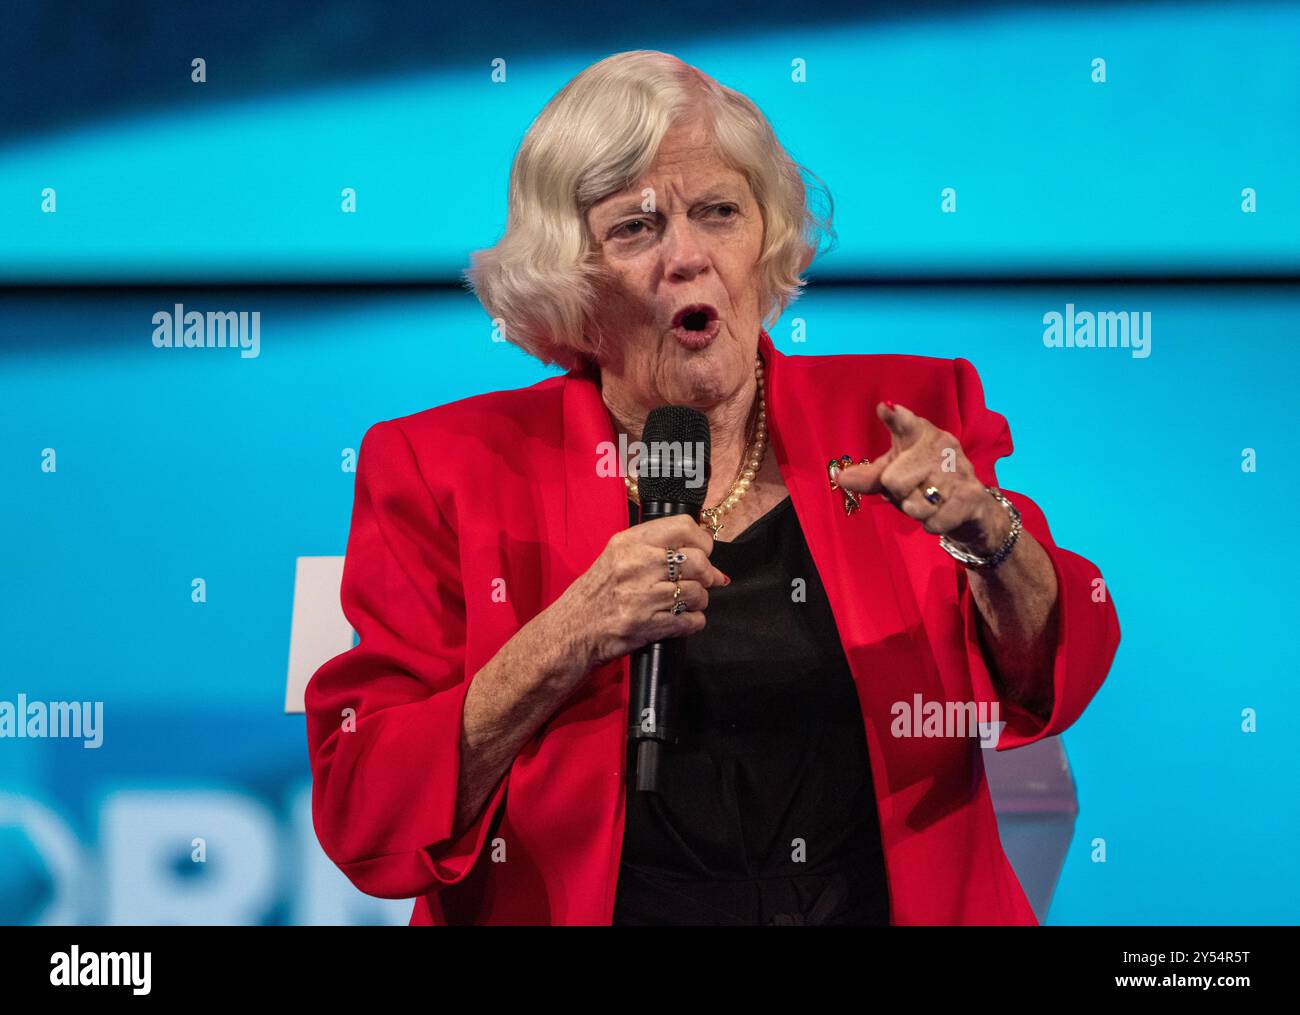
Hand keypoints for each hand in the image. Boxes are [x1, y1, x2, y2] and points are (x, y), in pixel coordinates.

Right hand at [557, 514, 728, 669]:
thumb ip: (655, 548)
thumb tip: (705, 553)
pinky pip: (691, 621)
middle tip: (701, 581)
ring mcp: (643, 596)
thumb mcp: (617, 556)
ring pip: (698, 593)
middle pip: (698, 562)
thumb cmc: (597, 593)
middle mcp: (637, 565)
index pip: (684, 527)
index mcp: (629, 542)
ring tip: (684, 602)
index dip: (702, 541)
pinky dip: (692, 622)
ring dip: (698, 601)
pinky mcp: (648, 625)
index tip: (702, 552)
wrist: (572, 630)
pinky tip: (680, 619)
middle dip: (706, 574)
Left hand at [834, 401, 1010, 555]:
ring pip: (914, 505)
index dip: (896, 417)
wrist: (972, 507)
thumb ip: (869, 476)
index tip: (886, 409)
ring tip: (930, 502)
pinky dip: (932, 524)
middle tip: (914, 490)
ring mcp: (959, 469)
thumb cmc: (925, 483)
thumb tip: (841, 478)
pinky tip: (943, 513)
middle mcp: (942, 445)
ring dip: (916, 512)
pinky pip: (933, 522)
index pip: (906, 424)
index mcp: (920, 434)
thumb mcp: (894, 475)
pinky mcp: (971, 495)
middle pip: (894, 481)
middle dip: (898, 495)